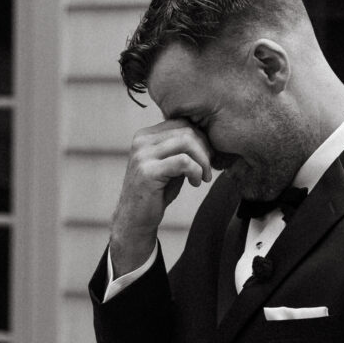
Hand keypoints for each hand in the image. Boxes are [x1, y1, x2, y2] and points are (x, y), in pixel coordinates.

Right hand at [110, 120, 213, 274]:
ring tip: (203, 177)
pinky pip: (183, 161)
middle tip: (208, 169)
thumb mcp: (169, 165)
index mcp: (145, 136)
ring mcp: (143, 155)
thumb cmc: (155, 193)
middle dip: (205, 149)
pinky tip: (194, 183)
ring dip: (202, 160)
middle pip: (186, 130)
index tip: (206, 157)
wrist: (135, 220)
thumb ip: (181, 149)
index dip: (200, 138)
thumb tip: (206, 136)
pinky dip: (195, 171)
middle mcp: (141, 141)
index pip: (181, 122)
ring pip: (186, 142)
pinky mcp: (148, 171)